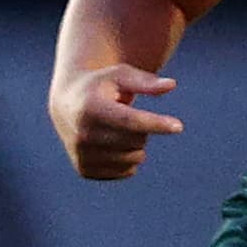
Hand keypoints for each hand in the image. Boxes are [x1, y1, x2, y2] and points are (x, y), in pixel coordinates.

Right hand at [52, 64, 182, 180]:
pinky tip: (114, 144)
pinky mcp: (85, 170)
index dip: (156, 124)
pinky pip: (127, 171)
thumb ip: (146, 82)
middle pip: (136, 140)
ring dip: (137, 144)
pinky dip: (129, 159)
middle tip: (129, 117)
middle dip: (144, 129)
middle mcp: (82, 134)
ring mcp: (81, 155)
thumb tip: (171, 84)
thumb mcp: (120, 75)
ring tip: (119, 129)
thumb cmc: (101, 87)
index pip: (129, 121)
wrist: (68, 106)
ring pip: (135, 158)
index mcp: (90, 108)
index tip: (178, 126)